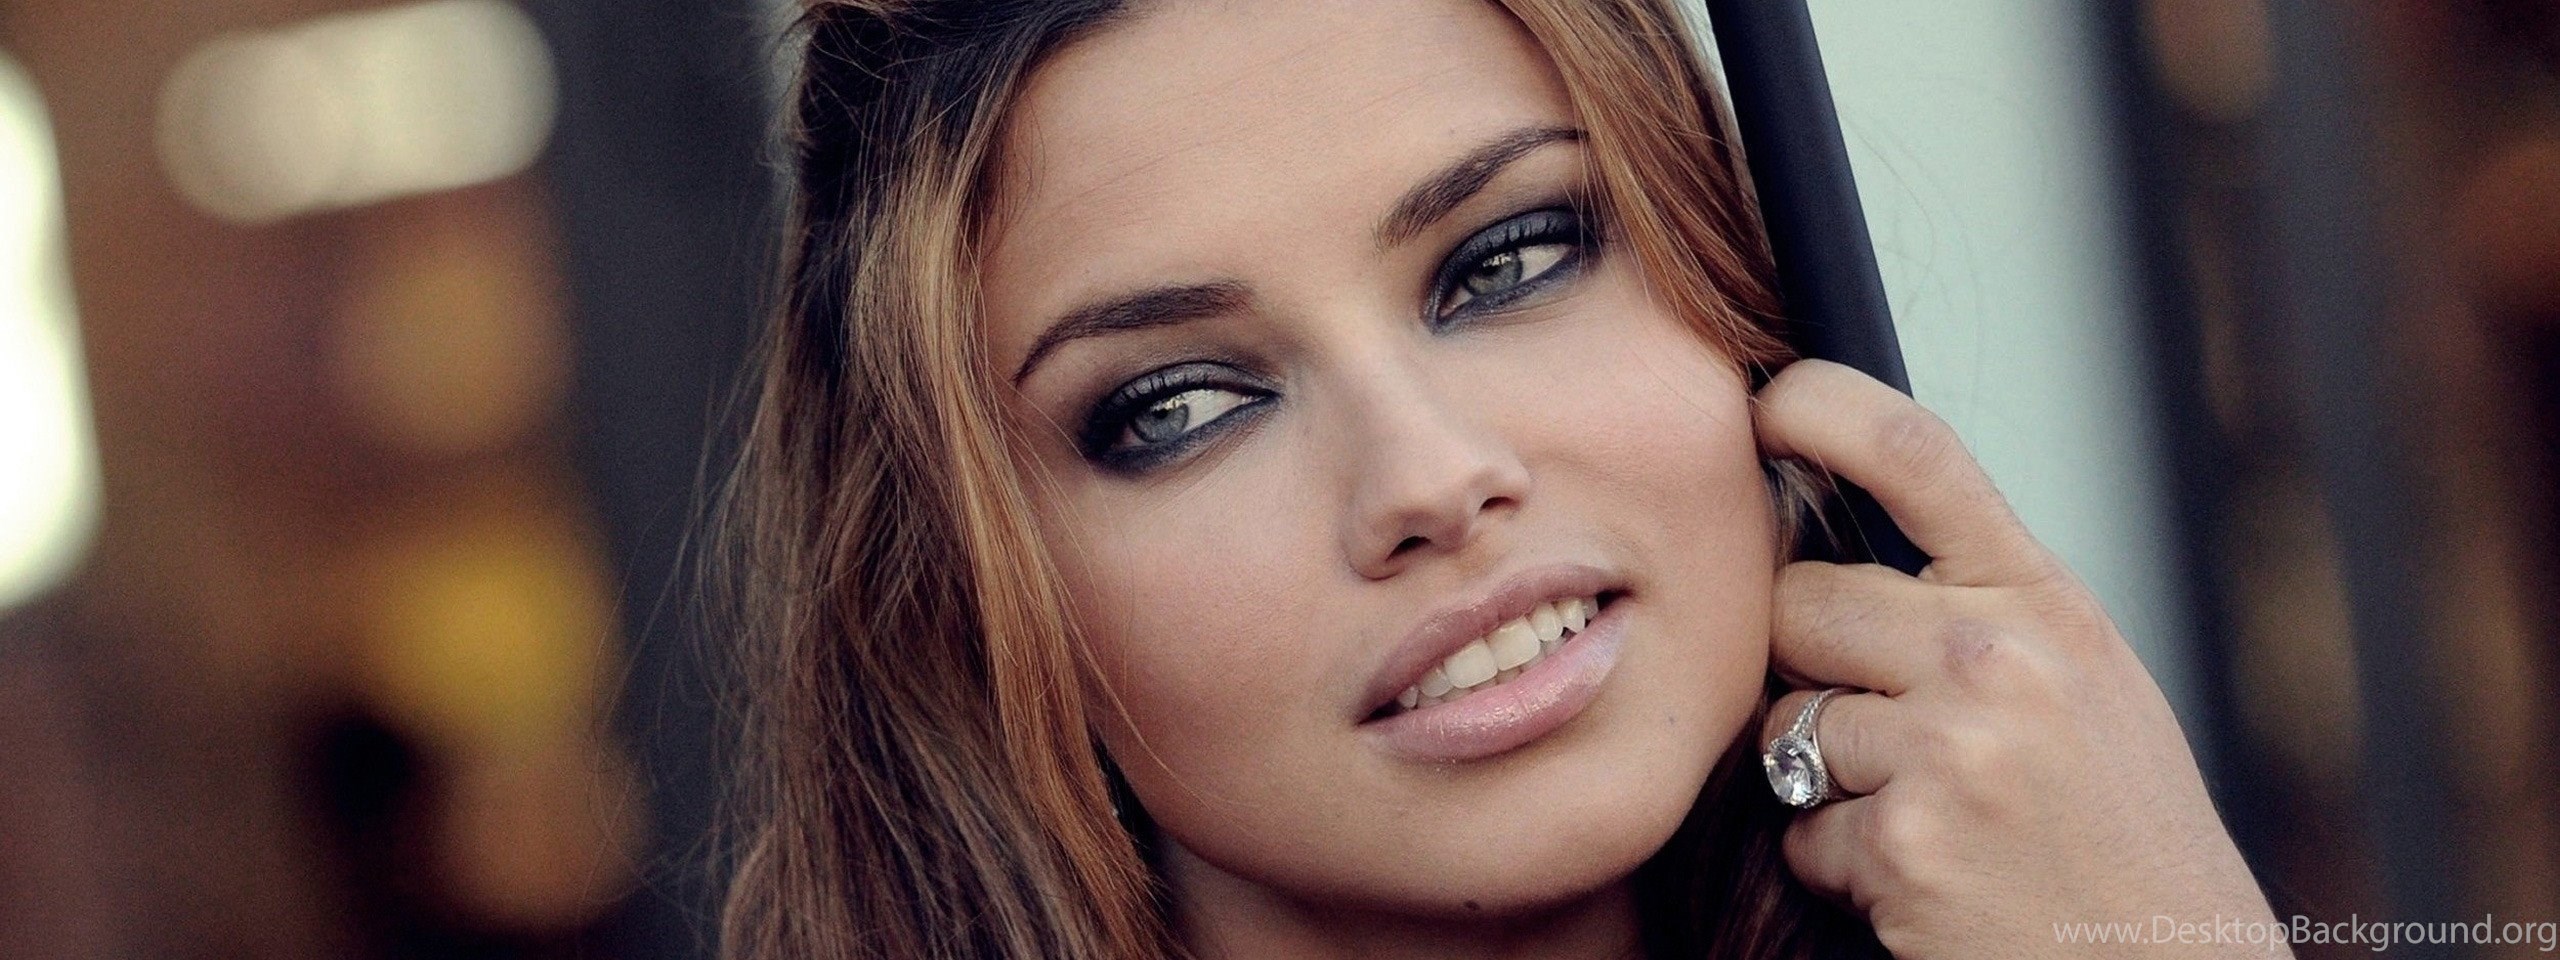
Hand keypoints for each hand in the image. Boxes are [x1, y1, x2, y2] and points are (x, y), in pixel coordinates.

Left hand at [1753, 360, 2284, 959]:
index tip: (1767, 403)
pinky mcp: (1907, 844)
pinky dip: (1841, 865)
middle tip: (1893, 732)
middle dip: (1811, 665)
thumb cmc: (2119, 839)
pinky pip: (1800, 830)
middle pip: (1799, 601)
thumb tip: (1831, 554)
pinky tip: (1927, 883)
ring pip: (1788, 721)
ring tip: (1933, 819)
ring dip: (1830, 782)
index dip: (1818, 406)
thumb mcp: (2082, 687)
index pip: (1915, 452)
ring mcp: (1952, 749)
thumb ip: (1976, 614)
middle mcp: (2002, 656)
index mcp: (2048, 601)